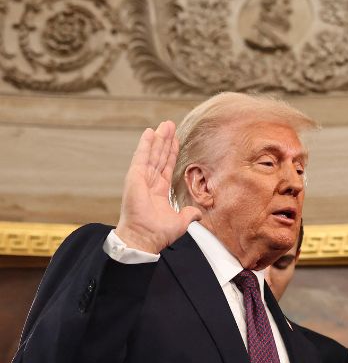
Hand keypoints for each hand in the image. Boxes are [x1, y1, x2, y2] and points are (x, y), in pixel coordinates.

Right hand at [114, 121, 200, 253]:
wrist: (145, 237)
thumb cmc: (158, 233)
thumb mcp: (180, 222)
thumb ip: (189, 214)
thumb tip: (197, 213)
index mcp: (159, 191)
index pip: (166, 167)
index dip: (171, 153)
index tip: (175, 140)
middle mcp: (149, 182)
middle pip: (159, 156)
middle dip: (165, 141)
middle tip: (169, 125)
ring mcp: (141, 178)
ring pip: (152, 154)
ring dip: (158, 138)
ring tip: (164, 125)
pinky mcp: (135, 177)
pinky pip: (141, 157)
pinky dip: (146, 144)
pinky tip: (150, 132)